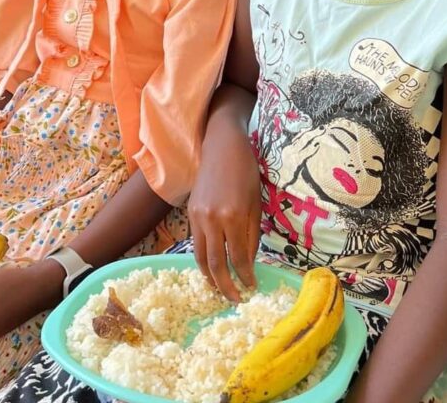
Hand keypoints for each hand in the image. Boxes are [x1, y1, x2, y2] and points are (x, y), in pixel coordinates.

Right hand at [189, 134, 261, 301]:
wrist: (222, 148)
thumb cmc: (246, 173)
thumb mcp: (256, 204)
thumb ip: (252, 235)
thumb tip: (249, 263)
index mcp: (234, 216)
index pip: (239, 257)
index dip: (245, 276)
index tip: (252, 287)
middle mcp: (212, 219)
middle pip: (216, 263)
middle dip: (226, 286)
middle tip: (234, 299)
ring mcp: (198, 217)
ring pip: (201, 257)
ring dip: (210, 277)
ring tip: (220, 289)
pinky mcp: (190, 214)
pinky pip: (196, 243)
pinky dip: (203, 259)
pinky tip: (211, 267)